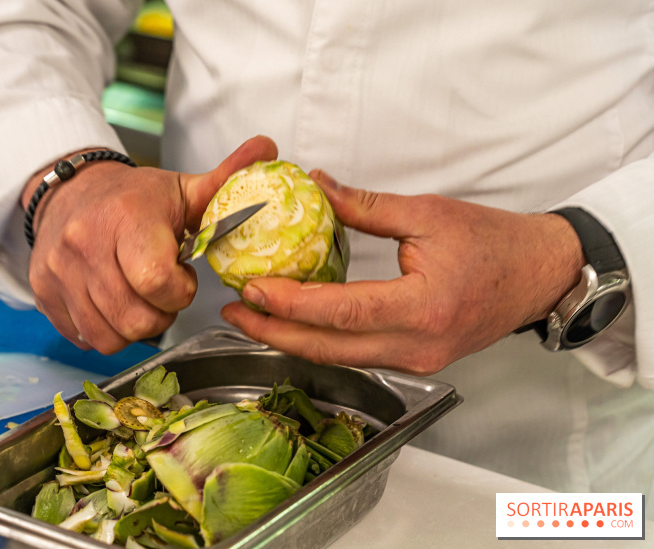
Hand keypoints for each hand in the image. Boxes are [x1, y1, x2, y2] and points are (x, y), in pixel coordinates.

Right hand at [25, 136, 277, 353]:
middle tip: (163, 292)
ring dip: (132, 326)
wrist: (69, 192)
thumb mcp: (182, 189)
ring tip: (139, 298)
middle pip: (134, 318)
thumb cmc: (133, 199)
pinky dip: (104, 329)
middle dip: (159, 314)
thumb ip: (227, 179)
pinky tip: (114, 303)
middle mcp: (84, 244)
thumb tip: (268, 150)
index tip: (182, 276)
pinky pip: (82, 336)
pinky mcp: (43, 291)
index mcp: (126, 218)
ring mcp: (59, 271)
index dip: (179, 292)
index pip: (155, 281)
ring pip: (108, 335)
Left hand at [221, 170, 585, 374]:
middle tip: (234, 311)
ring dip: (293, 339)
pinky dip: (322, 341)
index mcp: (421, 308)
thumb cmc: (494, 242)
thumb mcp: (427, 213)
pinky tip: (297, 323)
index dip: (289, 303)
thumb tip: (316, 185)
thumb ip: (365, 206)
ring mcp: (417, 361)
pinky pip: (358, 356)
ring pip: (339, 358)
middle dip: (275, 333)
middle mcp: (417, 346)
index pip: (340, 312)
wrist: (540, 274)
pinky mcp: (417, 361)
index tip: (251, 286)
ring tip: (254, 316)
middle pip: (328, 349)